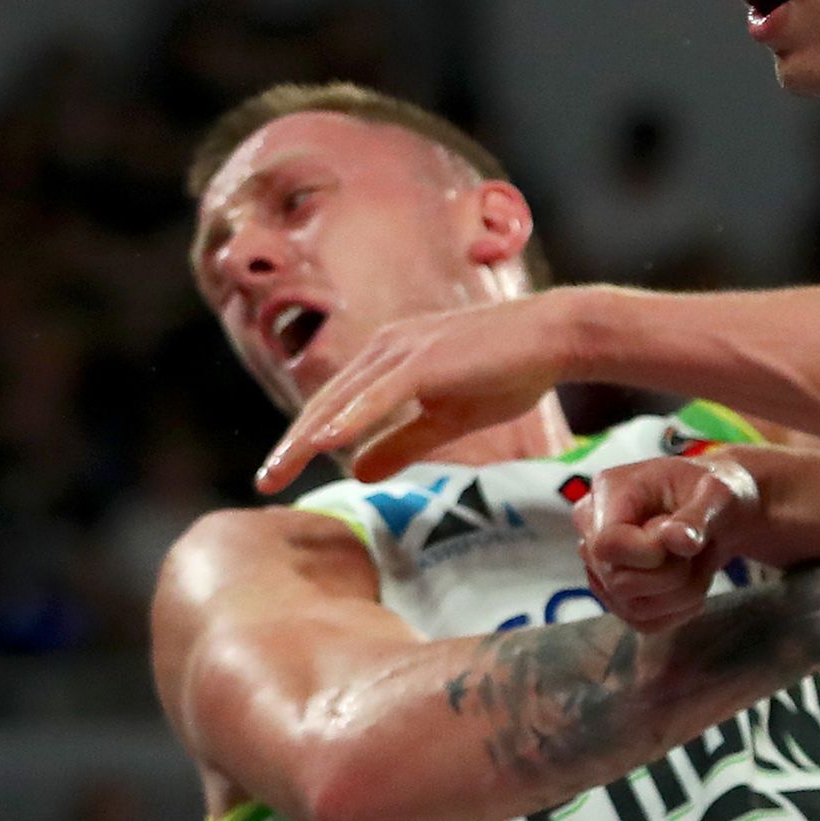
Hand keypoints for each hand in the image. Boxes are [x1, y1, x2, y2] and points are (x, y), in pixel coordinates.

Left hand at [260, 289, 591, 491]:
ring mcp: (403, 351)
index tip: (278, 476)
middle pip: (326, 405)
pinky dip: (352, 417)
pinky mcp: (426, 359)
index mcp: (387, 363)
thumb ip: (400, 444)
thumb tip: (357, 472)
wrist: (555, 337)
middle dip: (292, 445)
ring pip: (343, 401)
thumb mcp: (445, 420)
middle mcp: (385, 350)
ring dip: (308, 436)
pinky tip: (328, 442)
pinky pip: (380, 394)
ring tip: (281, 469)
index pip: (333, 408)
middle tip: (264, 483)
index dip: (302, 443)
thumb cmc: (507, 372)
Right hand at [575, 454, 759, 631]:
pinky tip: (692, 582)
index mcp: (609, 491)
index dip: (648, 555)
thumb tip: (677, 540)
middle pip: (619, 582)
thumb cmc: (715, 494)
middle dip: (673, 575)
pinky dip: (679, 610)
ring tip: (698, 562)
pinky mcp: (615, 595)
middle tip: (697, 548)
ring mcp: (599, 565)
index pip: (608, 545)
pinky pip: (644, 622)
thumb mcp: (718, 494)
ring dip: (682, 594)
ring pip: (633, 608)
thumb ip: (698, 516)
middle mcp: (592, 529)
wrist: (718, 514)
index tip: (685, 541)